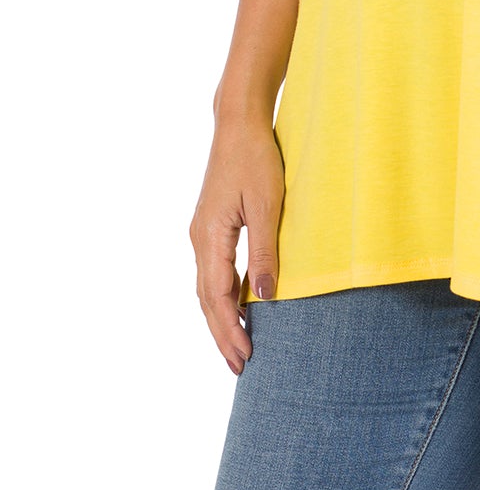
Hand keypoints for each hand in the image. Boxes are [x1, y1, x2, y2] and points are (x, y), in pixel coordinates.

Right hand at [190, 120, 283, 374]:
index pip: (217, 297)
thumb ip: (266, 253)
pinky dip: (223, 296)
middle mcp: (199, 239)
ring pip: (207, 288)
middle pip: (207, 299)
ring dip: (221, 318)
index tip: (244, 357)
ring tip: (239, 346)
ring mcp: (202, 233)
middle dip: (222, 334)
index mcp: (209, 237)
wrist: (238, 124)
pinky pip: (214, 271)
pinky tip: (239, 307)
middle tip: (240, 366)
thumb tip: (265, 298)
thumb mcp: (269, 205)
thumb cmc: (256, 158)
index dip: (229, 330)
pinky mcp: (211, 226)